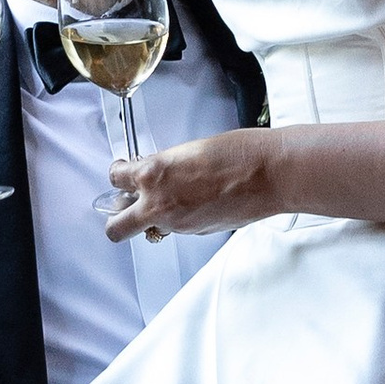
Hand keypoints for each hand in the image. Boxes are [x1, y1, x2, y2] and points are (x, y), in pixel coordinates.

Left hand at [101, 129, 271, 242]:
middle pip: (116, 228)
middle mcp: (159, 204)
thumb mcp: (187, 150)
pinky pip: (177, 230)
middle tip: (125, 207)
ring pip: (149, 231)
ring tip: (172, 200)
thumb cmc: (237, 154)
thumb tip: (154, 175)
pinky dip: (181, 219)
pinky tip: (197, 201)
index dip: (119, 175)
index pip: (115, 179)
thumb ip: (164, 166)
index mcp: (153, 174)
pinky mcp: (197, 233)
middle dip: (116, 218)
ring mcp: (177, 224)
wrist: (269, 174)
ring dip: (153, 219)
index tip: (123, 172)